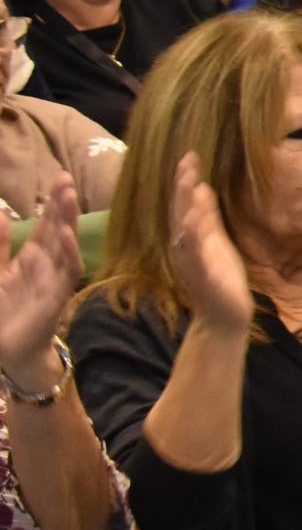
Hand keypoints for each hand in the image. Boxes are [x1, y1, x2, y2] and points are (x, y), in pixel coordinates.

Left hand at [0, 175, 84, 383]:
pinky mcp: (57, 295)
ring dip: (67, 220)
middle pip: (58, 229)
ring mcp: (55, 279)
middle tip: (66, 179)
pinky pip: (67, 270)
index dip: (52, 203)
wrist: (7, 351)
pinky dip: (68, 251)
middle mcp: (47, 265)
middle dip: (63, 205)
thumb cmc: (3, 314)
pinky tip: (63, 233)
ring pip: (66, 244)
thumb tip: (3, 213)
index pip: (46, 225)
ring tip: (68, 195)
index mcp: (32, 258)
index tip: (58, 178)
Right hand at [168, 153, 254, 335]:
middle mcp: (182, 246)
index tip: (190, 155)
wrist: (223, 316)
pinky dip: (193, 235)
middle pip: (179, 210)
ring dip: (185, 203)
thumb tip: (203, 188)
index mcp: (187, 237)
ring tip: (189, 179)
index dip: (185, 180)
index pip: (183, 203)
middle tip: (187, 159)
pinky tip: (193, 219)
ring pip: (183, 228)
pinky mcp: (201, 275)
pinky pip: (194, 253)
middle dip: (183, 184)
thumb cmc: (220, 278)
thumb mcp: (215, 241)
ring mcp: (189, 260)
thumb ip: (208, 217)